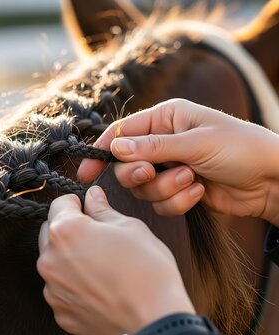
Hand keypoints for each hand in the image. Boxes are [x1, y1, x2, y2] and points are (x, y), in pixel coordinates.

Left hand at [37, 186, 194, 334]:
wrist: (156, 322)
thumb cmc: (147, 270)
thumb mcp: (129, 227)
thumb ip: (102, 209)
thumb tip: (92, 196)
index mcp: (65, 231)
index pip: (59, 204)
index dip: (76, 202)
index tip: (88, 208)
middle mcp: (50, 260)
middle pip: (51, 232)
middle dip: (68, 228)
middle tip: (96, 235)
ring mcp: (53, 290)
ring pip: (54, 261)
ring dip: (69, 256)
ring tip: (100, 264)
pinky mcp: (60, 312)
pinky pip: (60, 288)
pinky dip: (73, 283)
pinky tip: (98, 286)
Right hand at [78, 99, 278, 225]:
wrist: (269, 180)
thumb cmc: (239, 148)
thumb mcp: (195, 143)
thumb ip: (153, 147)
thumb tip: (115, 148)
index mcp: (165, 119)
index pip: (122, 133)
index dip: (101, 151)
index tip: (87, 172)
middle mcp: (162, 143)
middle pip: (127, 165)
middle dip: (140, 174)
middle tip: (152, 173)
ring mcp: (169, 168)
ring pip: (144, 188)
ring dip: (166, 188)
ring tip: (192, 180)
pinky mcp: (177, 190)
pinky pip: (161, 203)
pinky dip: (178, 201)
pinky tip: (199, 192)